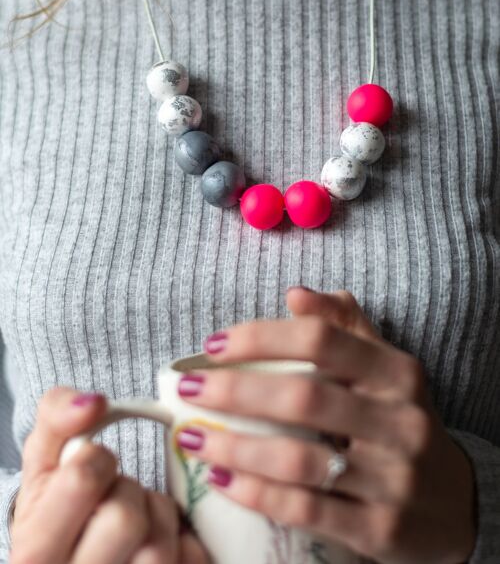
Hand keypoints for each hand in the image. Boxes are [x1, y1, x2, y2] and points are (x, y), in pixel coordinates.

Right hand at [10, 387, 208, 563]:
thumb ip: (58, 416)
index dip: (98, 459)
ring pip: (159, 547)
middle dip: (129, 491)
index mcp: (36, 548)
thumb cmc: (59, 502)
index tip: (95, 467)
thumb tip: (93, 403)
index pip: (82, 480)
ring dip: (159, 518)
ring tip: (140, 521)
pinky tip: (162, 541)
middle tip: (117, 496)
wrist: (71, 555)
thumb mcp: (44, 459)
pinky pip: (191, 560)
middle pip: (124, 518)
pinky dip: (184, 541)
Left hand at [173, 288, 475, 563]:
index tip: (214, 345)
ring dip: (236, 446)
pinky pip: (305, 509)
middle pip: (304, 397)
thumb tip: (296, 294)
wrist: (453, 505)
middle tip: (187, 388)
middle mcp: (401, 421)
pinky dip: (255, 493)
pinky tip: (221, 479)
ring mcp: (393, 479)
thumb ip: (344, 326)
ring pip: (299, 459)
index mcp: (397, 372)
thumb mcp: (385, 369)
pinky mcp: (379, 529)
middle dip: (235, 390)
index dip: (262, 337)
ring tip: (191, 436)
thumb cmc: (399, 422)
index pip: (321, 339)